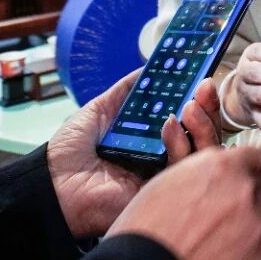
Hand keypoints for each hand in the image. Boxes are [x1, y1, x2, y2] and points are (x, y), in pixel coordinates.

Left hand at [48, 69, 224, 238]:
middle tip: (205, 86)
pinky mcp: (159, 192)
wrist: (52, 182)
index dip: (200, 101)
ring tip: (190, 104)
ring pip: (203, 152)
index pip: (188, 121)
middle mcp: (162, 157)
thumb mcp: (100, 110)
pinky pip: (183, 169)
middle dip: (209, 109)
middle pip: (203, 135)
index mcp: (151, 140)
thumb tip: (147, 67)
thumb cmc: (69, 151)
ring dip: (202, 124)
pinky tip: (169, 126)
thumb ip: (125, 91)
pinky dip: (181, 144)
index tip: (203, 79)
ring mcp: (163, 176)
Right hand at [108, 143, 260, 259]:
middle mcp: (247, 193)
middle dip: (240, 202)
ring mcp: (259, 228)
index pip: (252, 156)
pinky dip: (251, 256)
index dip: (239, 171)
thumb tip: (214, 170)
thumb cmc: (148, 236)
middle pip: (256, 190)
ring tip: (214, 245)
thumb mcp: (166, 183)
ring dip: (246, 228)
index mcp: (223, 167)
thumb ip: (202, 169)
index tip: (232, 181)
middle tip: (214, 219)